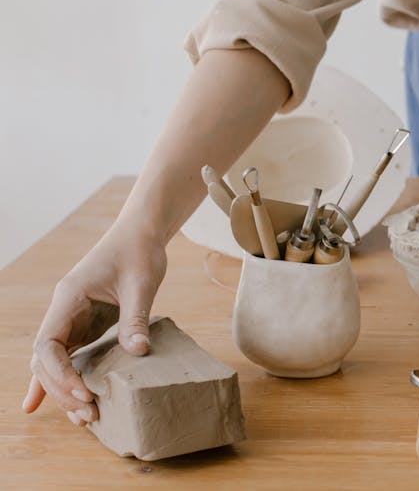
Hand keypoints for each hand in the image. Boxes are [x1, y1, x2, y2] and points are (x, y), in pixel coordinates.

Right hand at [23, 224, 166, 425]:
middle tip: (88, 412)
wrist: (142, 235)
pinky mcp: (86, 325)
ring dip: (64, 389)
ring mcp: (72, 320)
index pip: (47, 343)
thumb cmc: (139, 252)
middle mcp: (64, 312)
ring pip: (55, 363)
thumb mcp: (141, 282)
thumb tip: (138, 352)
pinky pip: (69, 356)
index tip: (84, 390)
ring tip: (85, 418)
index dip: (59, 373)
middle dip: (62, 389)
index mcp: (68, 298)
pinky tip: (43, 404)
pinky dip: (62, 379)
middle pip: (46, 360)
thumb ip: (134, 316)